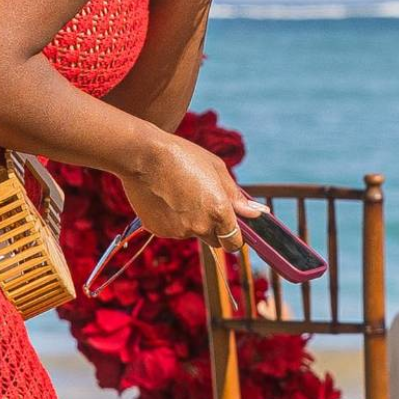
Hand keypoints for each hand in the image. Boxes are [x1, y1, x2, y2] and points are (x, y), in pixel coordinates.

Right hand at [120, 132, 266, 244]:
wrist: (143, 155)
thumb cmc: (183, 156)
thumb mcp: (216, 169)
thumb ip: (235, 195)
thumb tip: (256, 213)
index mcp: (219, 211)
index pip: (234, 243)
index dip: (235, 238)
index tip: (232, 229)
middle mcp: (200, 226)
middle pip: (215, 241)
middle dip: (215, 229)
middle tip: (203, 203)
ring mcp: (177, 231)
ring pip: (191, 233)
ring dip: (191, 221)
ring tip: (179, 192)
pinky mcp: (158, 230)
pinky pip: (172, 229)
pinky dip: (172, 219)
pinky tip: (165, 197)